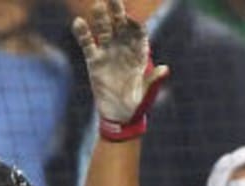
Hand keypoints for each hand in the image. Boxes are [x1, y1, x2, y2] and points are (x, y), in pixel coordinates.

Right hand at [73, 0, 168, 139]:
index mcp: (139, 55)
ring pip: (103, 30)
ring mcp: (108, 52)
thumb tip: (165, 69)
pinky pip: (87, 43)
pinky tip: (79, 23)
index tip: (132, 20)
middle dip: (117, 11)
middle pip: (119, 25)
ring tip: (98, 6)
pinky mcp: (94, 60)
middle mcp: (123, 49)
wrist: (120, 116)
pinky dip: (83, 33)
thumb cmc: (137, 105)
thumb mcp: (146, 94)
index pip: (138, 34)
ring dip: (100, 18)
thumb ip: (153, 80)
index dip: (135, 25)